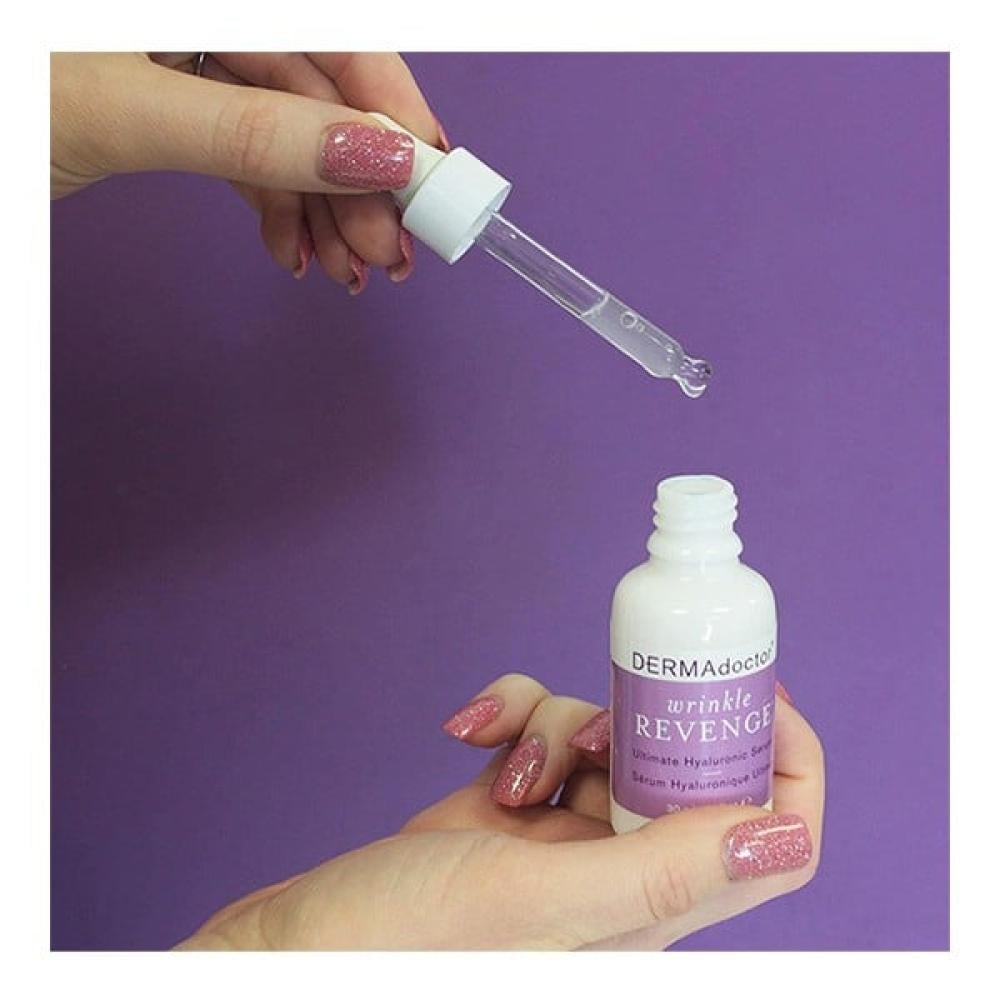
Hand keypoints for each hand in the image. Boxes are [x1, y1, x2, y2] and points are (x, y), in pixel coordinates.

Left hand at [50, 53, 446, 290]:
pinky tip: (295, 254)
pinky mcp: (166, 105)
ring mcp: (181, 59)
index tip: (434, 183)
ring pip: (287, 131)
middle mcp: (199, 19)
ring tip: (350, 274)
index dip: (392, 106)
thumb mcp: (120, 111)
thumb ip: (254, 133)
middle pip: (316, 90)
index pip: (331, 35)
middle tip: (394, 256)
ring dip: (327, 209)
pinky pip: (245, 153)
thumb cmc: (0, 102)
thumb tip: (376, 154)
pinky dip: (277, 208)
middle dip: (362, 181)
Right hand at [177, 673, 823, 949]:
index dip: (780, 757)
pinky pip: (538, 727)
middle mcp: (619, 873)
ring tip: (506, 764)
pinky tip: (468, 733)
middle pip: (683, 762)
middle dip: (643, 720)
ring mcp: (560, 835)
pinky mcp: (506, 804)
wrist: (295, 951)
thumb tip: (786, 834)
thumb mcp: (537, 907)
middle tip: (598, 722)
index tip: (747, 690)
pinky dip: (510, 714)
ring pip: (603, 733)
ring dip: (558, 721)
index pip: (771, 837)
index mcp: (653, 913)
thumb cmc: (401, 952)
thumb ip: (660, 874)